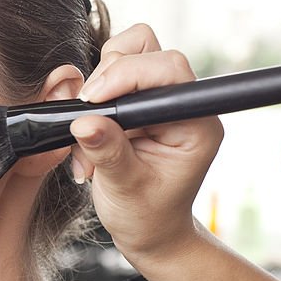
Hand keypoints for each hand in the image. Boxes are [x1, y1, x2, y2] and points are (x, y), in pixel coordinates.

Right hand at [69, 24, 223, 267]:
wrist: (148, 230)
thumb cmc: (147, 215)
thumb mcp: (126, 189)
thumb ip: (108, 152)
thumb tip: (83, 122)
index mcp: (196, 122)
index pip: (168, 70)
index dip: (126, 75)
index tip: (92, 101)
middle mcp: (181, 103)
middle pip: (144, 51)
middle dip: (107, 81)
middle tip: (87, 123)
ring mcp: (158, 100)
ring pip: (122, 57)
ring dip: (96, 92)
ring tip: (88, 139)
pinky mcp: (137, 103)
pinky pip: (107, 80)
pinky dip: (90, 102)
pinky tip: (88, 140)